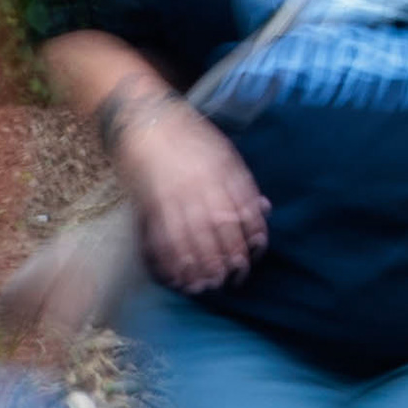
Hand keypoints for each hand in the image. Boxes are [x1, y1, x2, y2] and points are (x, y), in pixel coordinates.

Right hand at [121, 102, 268, 291]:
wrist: (145, 121)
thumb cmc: (189, 136)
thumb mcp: (225, 153)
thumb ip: (243, 183)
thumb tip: (263, 210)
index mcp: (225, 174)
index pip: (245, 213)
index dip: (251, 239)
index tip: (253, 255)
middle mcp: (202, 188)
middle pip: (220, 231)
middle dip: (228, 259)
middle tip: (231, 279)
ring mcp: (174, 198)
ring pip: (191, 240)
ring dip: (199, 267)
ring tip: (205, 286)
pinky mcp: (148, 205)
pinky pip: (160, 239)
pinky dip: (169, 262)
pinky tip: (176, 277)